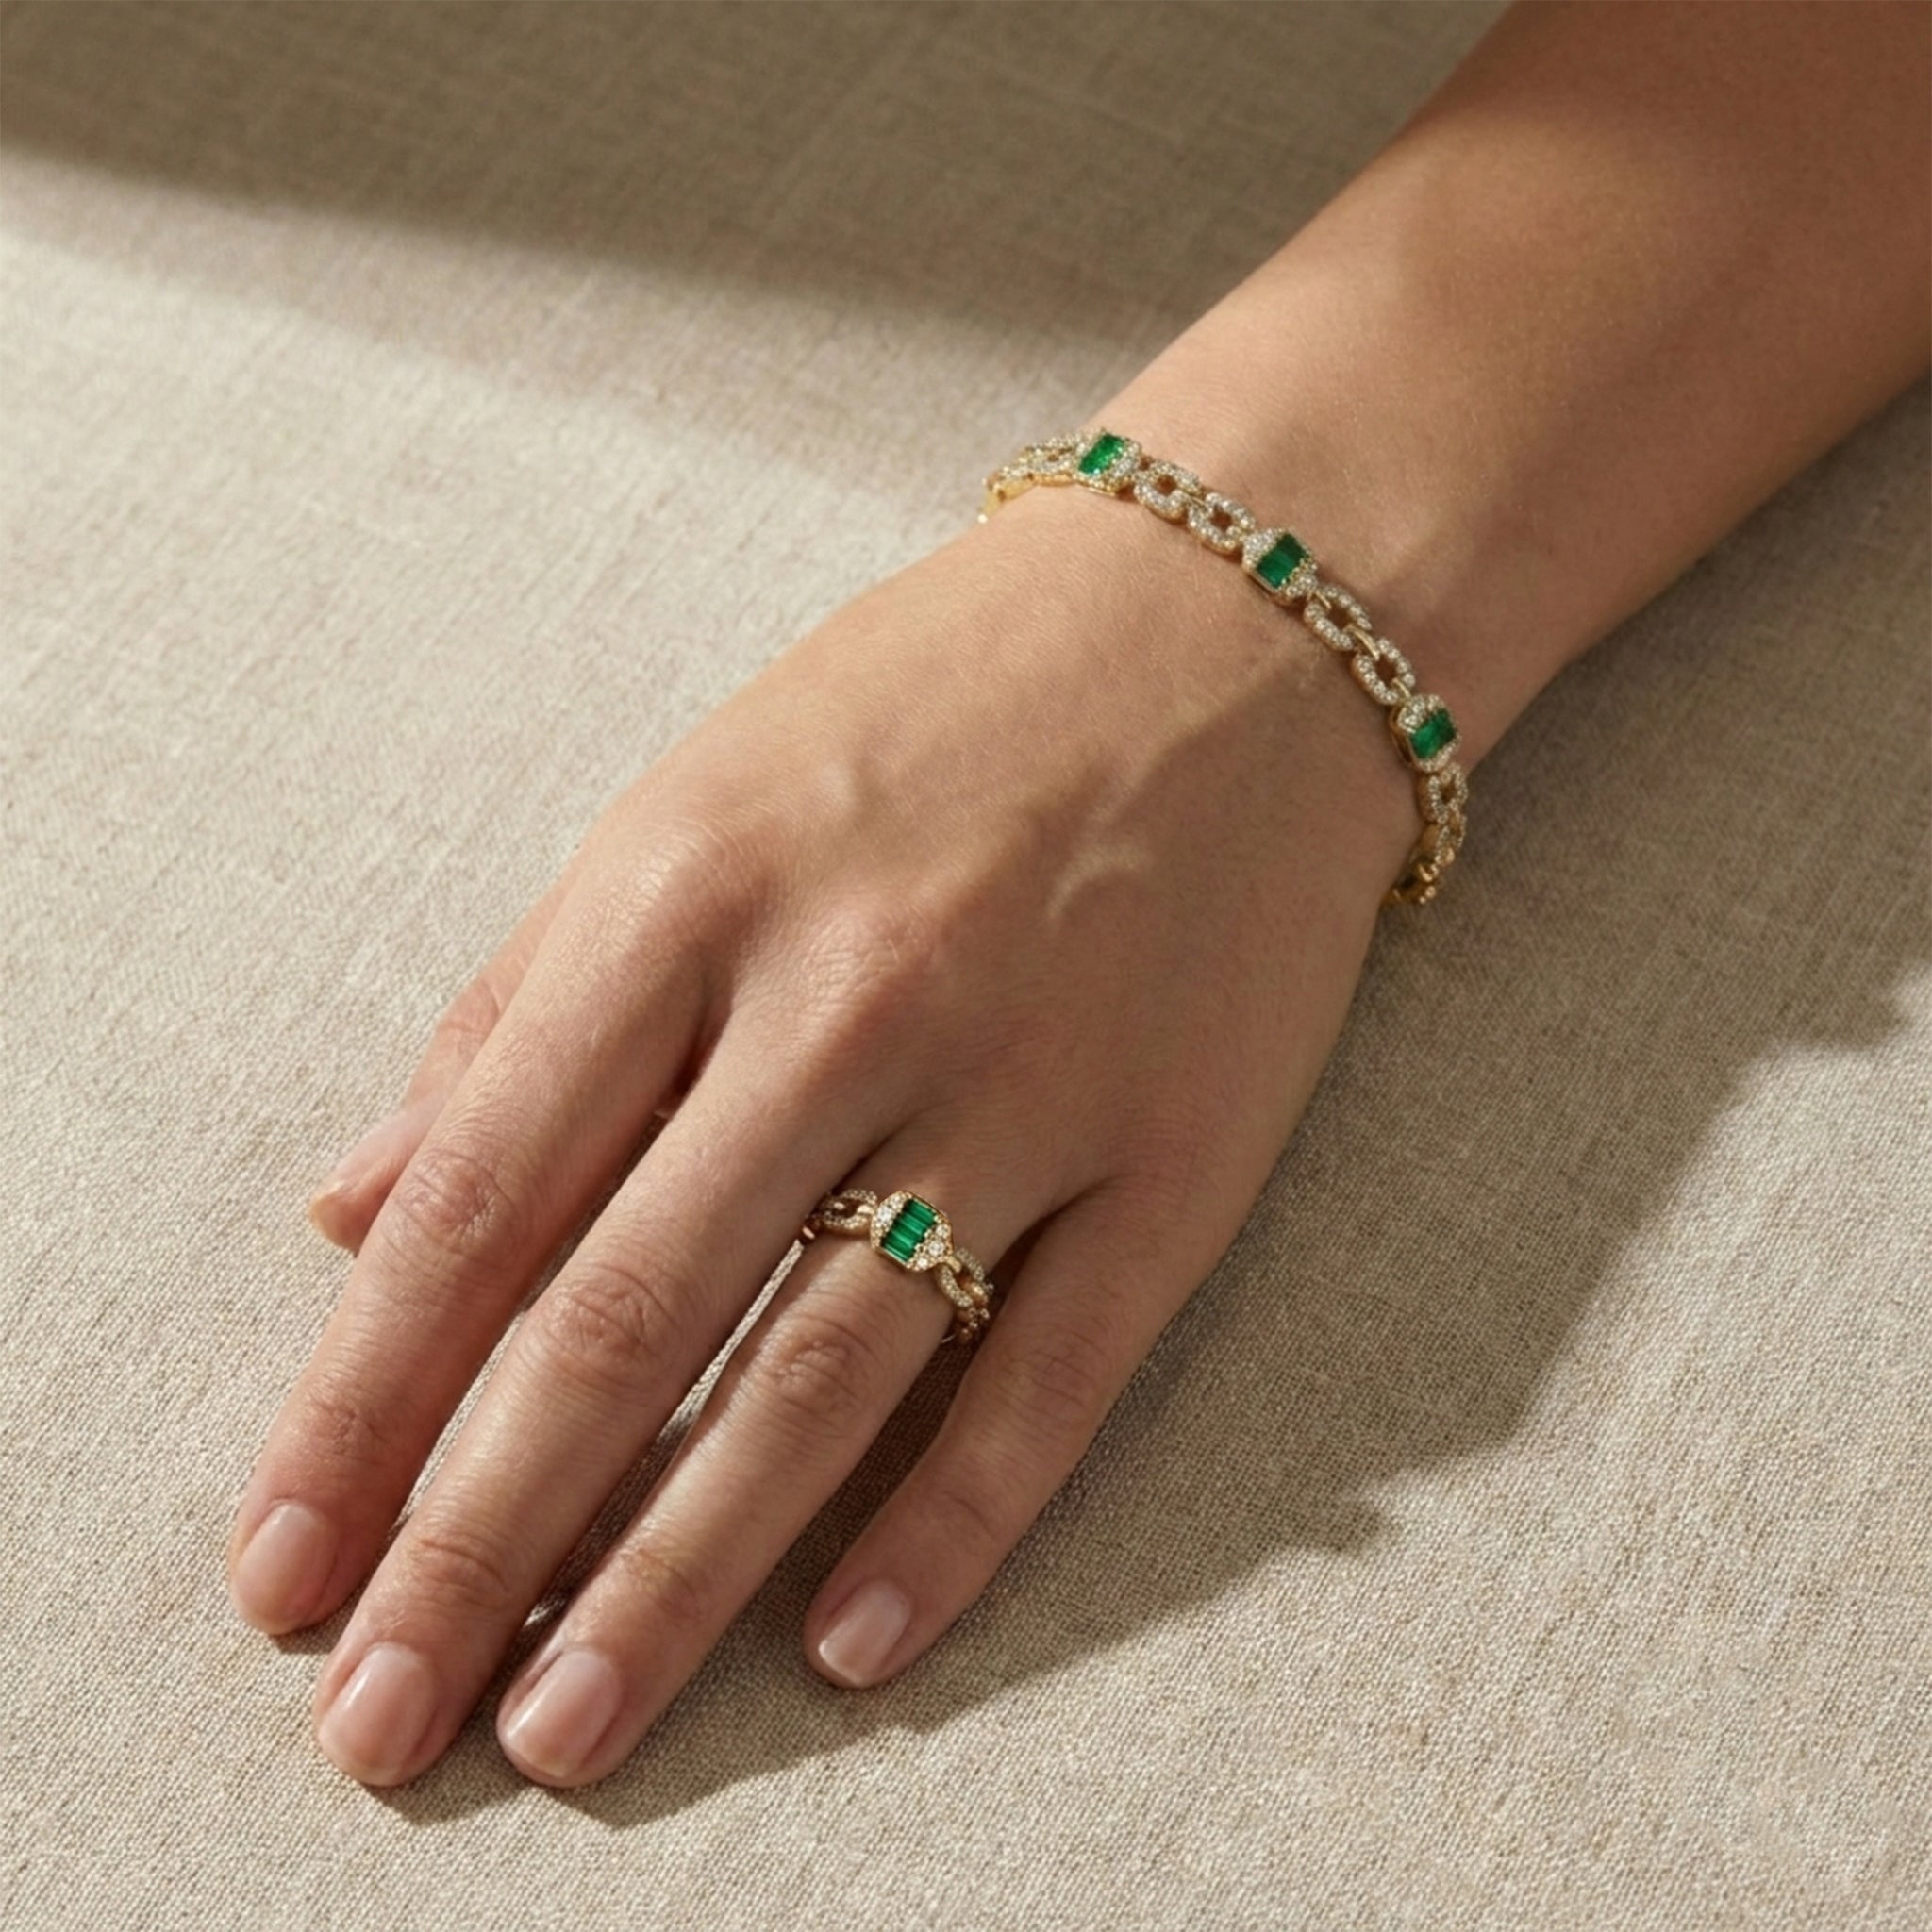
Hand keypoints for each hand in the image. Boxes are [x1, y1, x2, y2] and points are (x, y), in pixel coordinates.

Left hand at [226, 472, 1416, 1787]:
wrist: (1237, 622)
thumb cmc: (937, 702)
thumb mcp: (691, 798)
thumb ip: (516, 1005)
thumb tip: (350, 1204)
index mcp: (690, 887)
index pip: (480, 1194)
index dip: (362, 1399)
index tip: (286, 1562)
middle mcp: (851, 992)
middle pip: (628, 1311)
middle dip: (481, 1535)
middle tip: (385, 1724)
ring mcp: (1030, 1080)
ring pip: (828, 1370)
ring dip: (680, 1573)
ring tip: (569, 1728)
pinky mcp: (1179, 1155)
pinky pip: (1056, 1373)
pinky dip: (951, 1525)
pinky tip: (849, 1648)